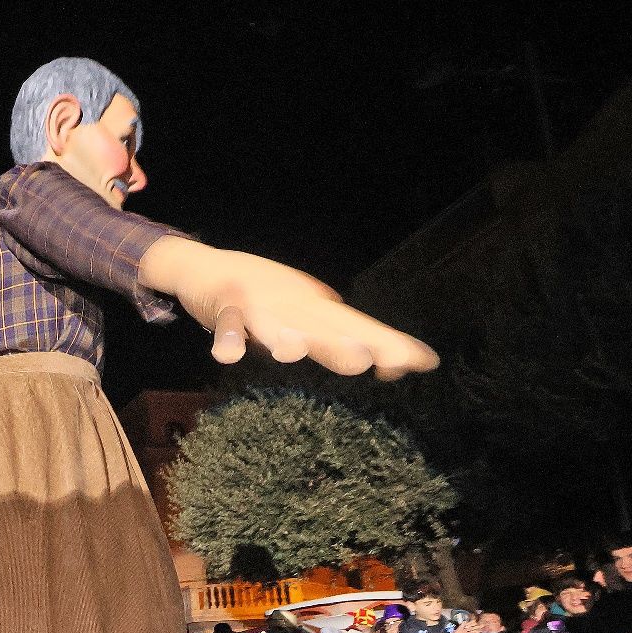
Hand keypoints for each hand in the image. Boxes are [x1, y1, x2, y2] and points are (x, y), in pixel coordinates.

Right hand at [138, 237, 438, 379]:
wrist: (207, 267)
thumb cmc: (266, 298)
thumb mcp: (308, 317)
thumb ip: (343, 341)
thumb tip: (392, 365)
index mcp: (317, 310)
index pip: (359, 328)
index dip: (389, 344)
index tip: (424, 362)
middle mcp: (294, 305)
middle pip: (321, 327)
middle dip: (344, 343)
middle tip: (368, 360)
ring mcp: (258, 305)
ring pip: (273, 324)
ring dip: (284, 337)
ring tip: (294, 353)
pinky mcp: (224, 306)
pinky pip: (225, 325)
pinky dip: (226, 338)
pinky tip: (228, 356)